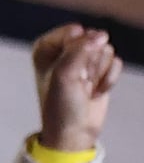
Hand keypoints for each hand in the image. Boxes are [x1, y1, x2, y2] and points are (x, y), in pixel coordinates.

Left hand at [33, 23, 120, 151]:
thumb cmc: (61, 104)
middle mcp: (64, 50)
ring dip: (100, 72)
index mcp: (46, 47)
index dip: (78, 51)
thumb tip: (101, 35)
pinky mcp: (100, 69)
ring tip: (86, 87)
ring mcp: (84, 59)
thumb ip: (79, 50)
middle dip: (91, 62)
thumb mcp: (64, 75)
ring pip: (106, 50)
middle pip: (93, 40)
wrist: (74, 131)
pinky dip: (109, 79)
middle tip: (80, 81)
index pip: (73, 31)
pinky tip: (96, 91)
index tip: (70, 70)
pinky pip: (116, 62)